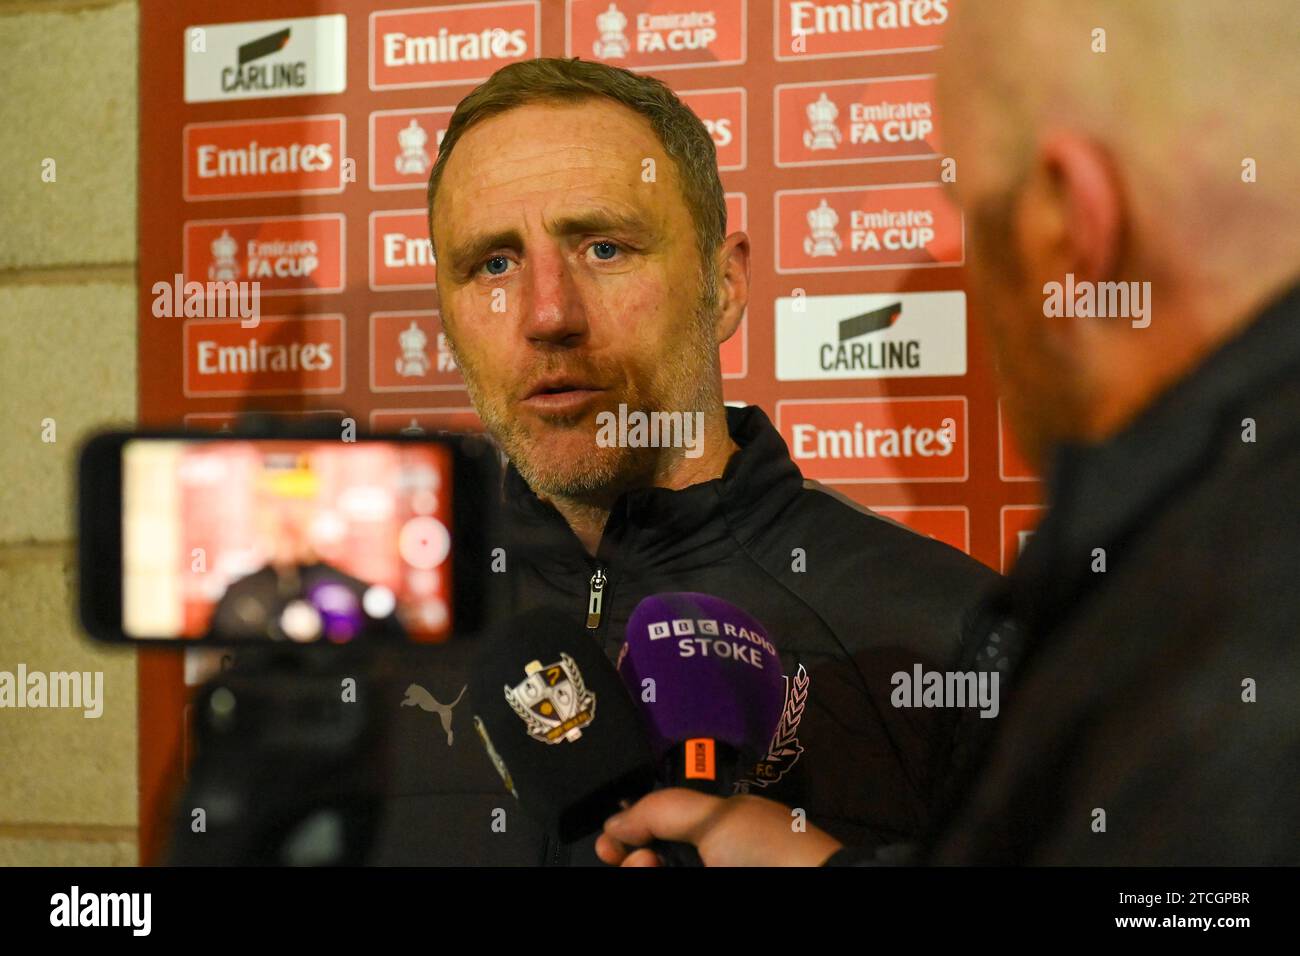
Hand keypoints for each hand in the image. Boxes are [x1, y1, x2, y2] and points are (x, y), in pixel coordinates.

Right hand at [596, 789, 843, 866]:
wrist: (810, 889)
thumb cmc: (767, 851)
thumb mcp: (714, 817)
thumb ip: (659, 811)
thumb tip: (613, 823)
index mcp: (711, 826)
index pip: (657, 826)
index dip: (628, 831)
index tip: (611, 841)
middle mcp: (704, 856)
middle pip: (646, 857)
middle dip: (630, 857)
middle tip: (640, 860)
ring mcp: (702, 874)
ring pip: (652, 874)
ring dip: (639, 870)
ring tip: (650, 869)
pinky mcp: (704, 902)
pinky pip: (666, 886)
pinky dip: (649, 877)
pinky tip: (653, 874)